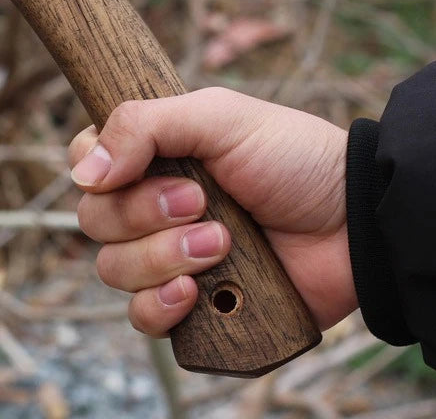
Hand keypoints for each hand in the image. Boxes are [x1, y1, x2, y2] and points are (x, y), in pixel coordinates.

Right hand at [68, 88, 356, 336]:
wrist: (353, 222)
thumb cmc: (290, 157)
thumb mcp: (217, 117)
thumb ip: (142, 126)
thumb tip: (82, 173)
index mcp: (150, 156)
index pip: (83, 165)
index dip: (96, 172)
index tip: (136, 169)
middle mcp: (150, 207)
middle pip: (93, 221)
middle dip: (144, 215)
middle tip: (202, 203)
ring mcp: (167, 257)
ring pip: (114, 270)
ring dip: (163, 257)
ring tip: (221, 243)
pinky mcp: (191, 306)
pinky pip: (142, 318)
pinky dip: (161, 307)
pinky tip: (195, 292)